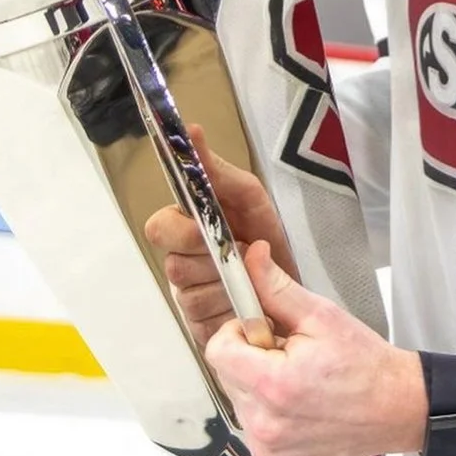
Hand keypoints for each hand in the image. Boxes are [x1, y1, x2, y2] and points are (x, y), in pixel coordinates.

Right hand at [143, 126, 298, 346]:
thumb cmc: (267, 237)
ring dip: (226, 286)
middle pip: (174, 264)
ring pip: (190, 293)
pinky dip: (231, 310)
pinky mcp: (200, 326)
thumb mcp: (247, 197)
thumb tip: (191, 129)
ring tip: (250, 280)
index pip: (158, 228)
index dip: (179, 231)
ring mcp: (188, 295)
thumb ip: (216, 170)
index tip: (206, 232)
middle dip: (211, 262)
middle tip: (239, 256)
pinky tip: (247, 304)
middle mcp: (181, 261)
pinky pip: (205, 320)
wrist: (297, 287)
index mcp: (186, 228)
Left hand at [201, 242, 425, 455]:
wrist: (400, 409)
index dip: (238, 335)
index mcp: (273, 385)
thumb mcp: (322, 317)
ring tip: (301, 388)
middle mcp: (266, 424)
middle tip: (291, 360)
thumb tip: (251, 257)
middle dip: (252, 362)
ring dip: (260, 392)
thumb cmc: (366, 365)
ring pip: (241, 405)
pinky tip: (301, 414)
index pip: (217, 351)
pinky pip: (254, 436)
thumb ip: (276, 289)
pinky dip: (271, 422)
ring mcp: (270, 451)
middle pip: (228, 377)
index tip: (263, 333)